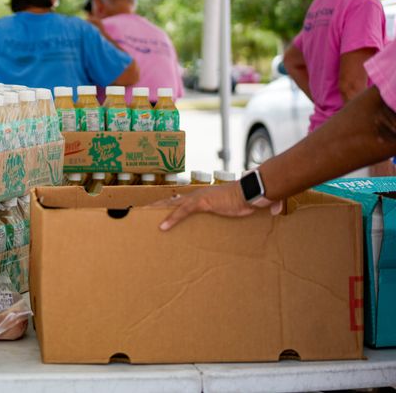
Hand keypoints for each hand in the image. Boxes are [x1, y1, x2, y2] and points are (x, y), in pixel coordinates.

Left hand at [153, 182, 281, 230]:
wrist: (253, 191)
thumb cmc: (253, 197)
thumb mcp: (253, 205)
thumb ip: (261, 206)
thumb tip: (275, 210)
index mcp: (206, 196)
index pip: (184, 199)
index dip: (172, 203)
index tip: (162, 207)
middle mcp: (199, 195)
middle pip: (173, 199)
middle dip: (158, 204)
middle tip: (143, 211)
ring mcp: (199, 198)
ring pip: (173, 204)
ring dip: (158, 210)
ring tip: (142, 216)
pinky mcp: (201, 203)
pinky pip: (182, 212)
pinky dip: (172, 219)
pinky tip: (162, 227)